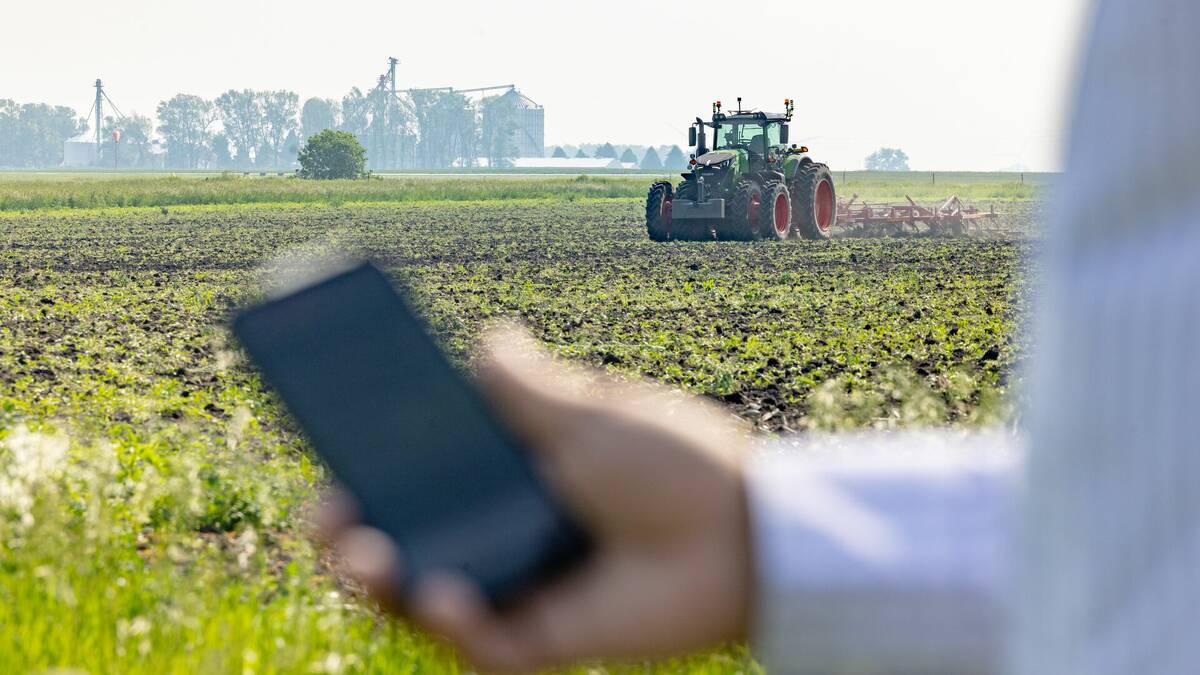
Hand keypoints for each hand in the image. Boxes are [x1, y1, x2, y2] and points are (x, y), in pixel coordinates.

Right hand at [317, 326, 752, 672]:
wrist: (746, 531)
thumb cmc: (673, 462)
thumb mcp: (588, 412)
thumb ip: (528, 384)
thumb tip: (488, 336)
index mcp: (513, 474)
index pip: (424, 475)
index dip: (370, 469)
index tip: (328, 452)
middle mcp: (509, 532)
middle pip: (411, 541)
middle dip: (353, 536)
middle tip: (323, 520)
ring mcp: (524, 588)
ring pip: (428, 600)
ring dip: (384, 584)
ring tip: (364, 558)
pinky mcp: (548, 639)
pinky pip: (483, 646)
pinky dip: (456, 625)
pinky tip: (444, 595)